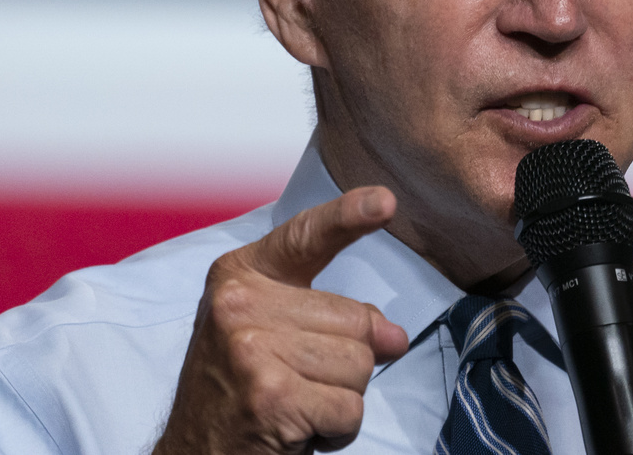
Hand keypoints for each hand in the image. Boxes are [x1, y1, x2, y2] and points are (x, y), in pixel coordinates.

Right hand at [153, 187, 409, 453]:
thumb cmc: (237, 390)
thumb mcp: (272, 333)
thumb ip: (331, 317)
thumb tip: (394, 337)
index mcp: (240, 274)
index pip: (307, 235)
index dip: (350, 215)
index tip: (386, 201)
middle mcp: (239, 303)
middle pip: (357, 320)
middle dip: (347, 363)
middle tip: (298, 383)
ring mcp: (252, 348)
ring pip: (361, 366)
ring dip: (340, 399)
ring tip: (296, 405)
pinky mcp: (270, 395)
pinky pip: (349, 410)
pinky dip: (335, 431)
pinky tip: (296, 430)